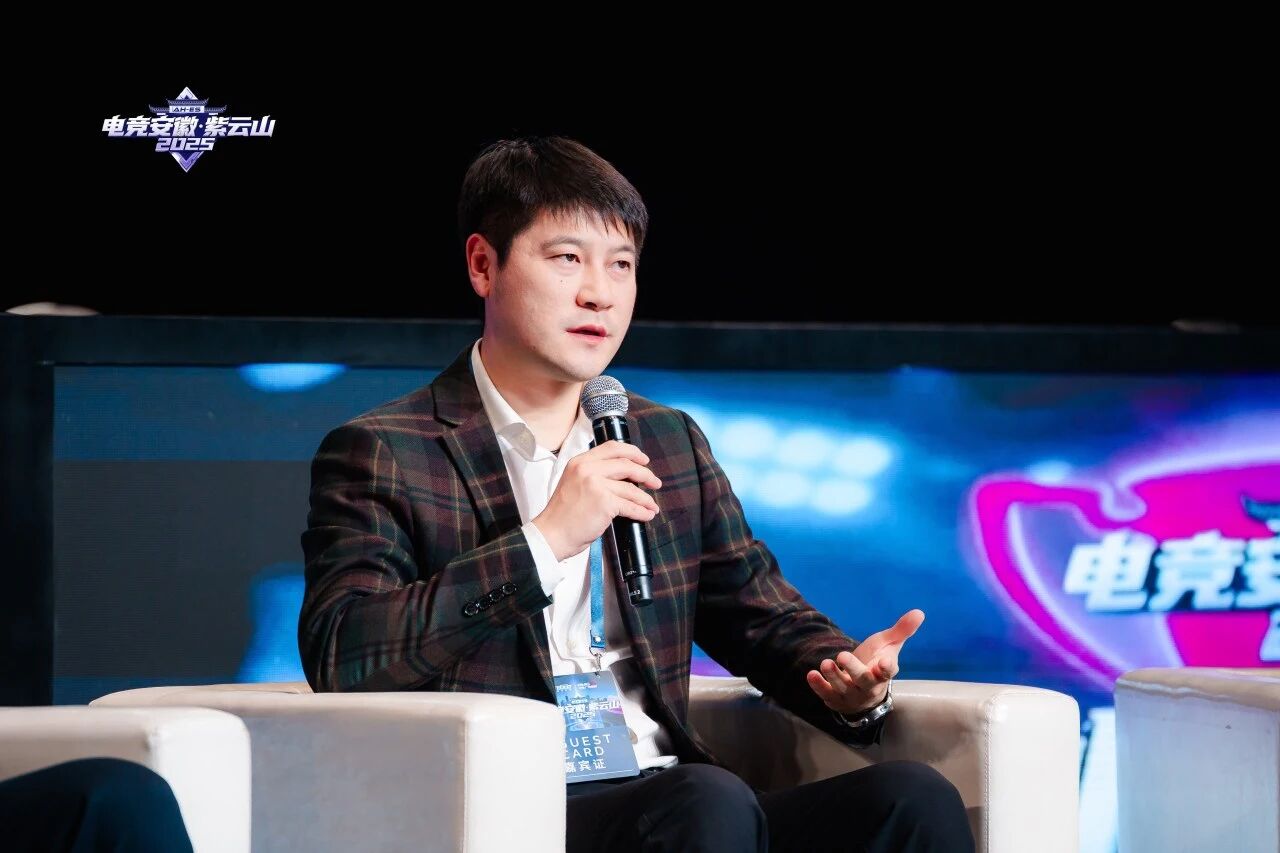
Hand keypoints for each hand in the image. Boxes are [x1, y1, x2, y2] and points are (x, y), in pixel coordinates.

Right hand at [531, 440, 661, 560]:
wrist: (552, 534)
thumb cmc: (562, 515)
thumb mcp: (573, 483)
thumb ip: (593, 475)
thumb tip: (623, 477)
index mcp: (580, 462)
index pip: (611, 447)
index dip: (632, 452)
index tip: (643, 459)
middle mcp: (587, 469)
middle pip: (626, 464)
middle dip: (645, 474)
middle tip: (654, 482)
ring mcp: (596, 485)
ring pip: (631, 488)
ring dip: (645, 498)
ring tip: (652, 505)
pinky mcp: (604, 502)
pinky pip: (630, 506)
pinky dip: (642, 511)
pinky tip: (647, 514)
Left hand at [805, 609, 924, 714]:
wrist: (864, 693)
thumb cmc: (876, 663)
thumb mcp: (888, 646)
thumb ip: (901, 630)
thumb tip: (919, 612)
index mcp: (883, 673)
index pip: (887, 672)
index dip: (886, 668)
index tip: (885, 662)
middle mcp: (868, 687)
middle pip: (863, 680)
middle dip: (853, 669)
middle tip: (842, 656)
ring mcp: (851, 695)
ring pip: (843, 688)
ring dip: (833, 677)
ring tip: (825, 663)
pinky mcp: (835, 699)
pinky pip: (827, 694)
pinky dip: (819, 686)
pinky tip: (812, 674)